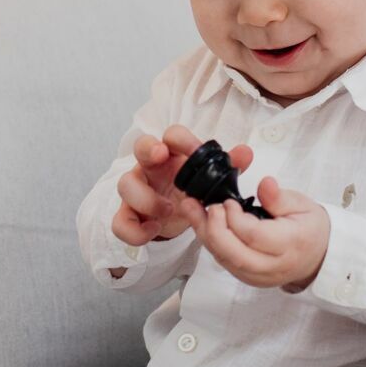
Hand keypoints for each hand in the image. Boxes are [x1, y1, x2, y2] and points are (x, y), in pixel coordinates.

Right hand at [110, 125, 253, 247]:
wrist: (172, 218)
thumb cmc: (188, 191)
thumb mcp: (209, 181)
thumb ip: (227, 167)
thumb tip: (245, 153)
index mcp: (172, 155)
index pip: (171, 135)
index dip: (180, 138)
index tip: (192, 148)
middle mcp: (150, 167)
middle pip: (139, 146)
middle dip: (148, 148)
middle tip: (160, 155)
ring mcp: (136, 190)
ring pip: (126, 185)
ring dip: (146, 198)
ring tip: (168, 210)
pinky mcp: (129, 215)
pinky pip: (120, 222)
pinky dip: (135, 230)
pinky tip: (154, 230)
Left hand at [177, 176, 328, 290]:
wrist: (317, 256)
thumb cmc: (309, 228)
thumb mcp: (303, 205)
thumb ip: (280, 197)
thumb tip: (265, 184)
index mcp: (291, 244)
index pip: (253, 235)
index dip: (235, 218)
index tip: (228, 202)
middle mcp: (273, 265)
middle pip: (233, 254)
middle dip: (213, 228)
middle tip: (204, 205)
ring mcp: (259, 276)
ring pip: (224, 260)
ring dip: (205, 234)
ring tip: (192, 210)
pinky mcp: (248, 278)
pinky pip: (224, 262)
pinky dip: (211, 242)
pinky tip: (203, 224)